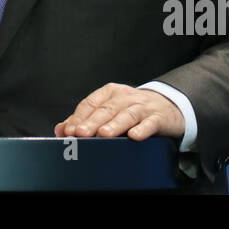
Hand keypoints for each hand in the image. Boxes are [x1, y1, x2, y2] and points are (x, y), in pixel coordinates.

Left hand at [53, 83, 183, 140]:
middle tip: (80, 134)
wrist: (168, 107)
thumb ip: (85, 120)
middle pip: (106, 109)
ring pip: (127, 114)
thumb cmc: (133, 110)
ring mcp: (142, 106)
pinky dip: (142, 129)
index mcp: (110, 93)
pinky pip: (150, 123)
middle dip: (92, 122)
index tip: (69, 130)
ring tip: (103, 135)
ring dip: (114, 125)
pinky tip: (134, 136)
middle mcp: (125, 97)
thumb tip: (61, 129)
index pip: (90, 104)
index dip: (79, 117)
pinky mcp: (158, 117)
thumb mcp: (109, 110)